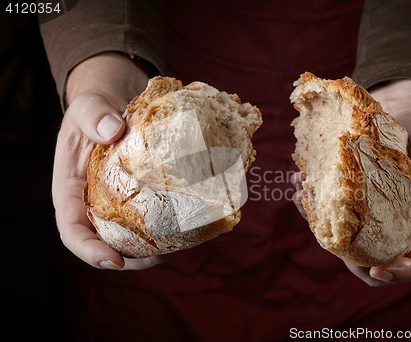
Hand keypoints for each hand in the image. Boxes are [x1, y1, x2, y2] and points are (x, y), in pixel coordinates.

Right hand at [52, 52, 170, 269]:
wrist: (116, 104)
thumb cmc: (96, 108)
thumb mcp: (88, 106)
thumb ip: (93, 114)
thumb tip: (112, 130)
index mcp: (71, 191)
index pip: (72, 231)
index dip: (89, 251)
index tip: (115, 261)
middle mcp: (94, 204)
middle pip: (107, 244)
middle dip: (132, 260)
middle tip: (160, 258)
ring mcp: (118, 204)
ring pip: (132, 238)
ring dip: (154, 250)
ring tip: (179, 248)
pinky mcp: (141, 197)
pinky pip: (152, 219)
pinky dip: (168, 228)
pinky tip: (188, 227)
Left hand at [291, 79, 410, 285]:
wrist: (401, 113)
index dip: (405, 271)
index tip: (379, 270)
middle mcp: (400, 224)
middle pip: (380, 260)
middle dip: (350, 259)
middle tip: (328, 237)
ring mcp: (373, 216)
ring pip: (348, 241)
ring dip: (322, 227)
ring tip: (301, 195)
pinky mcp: (351, 202)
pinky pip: (331, 215)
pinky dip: (313, 204)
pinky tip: (298, 182)